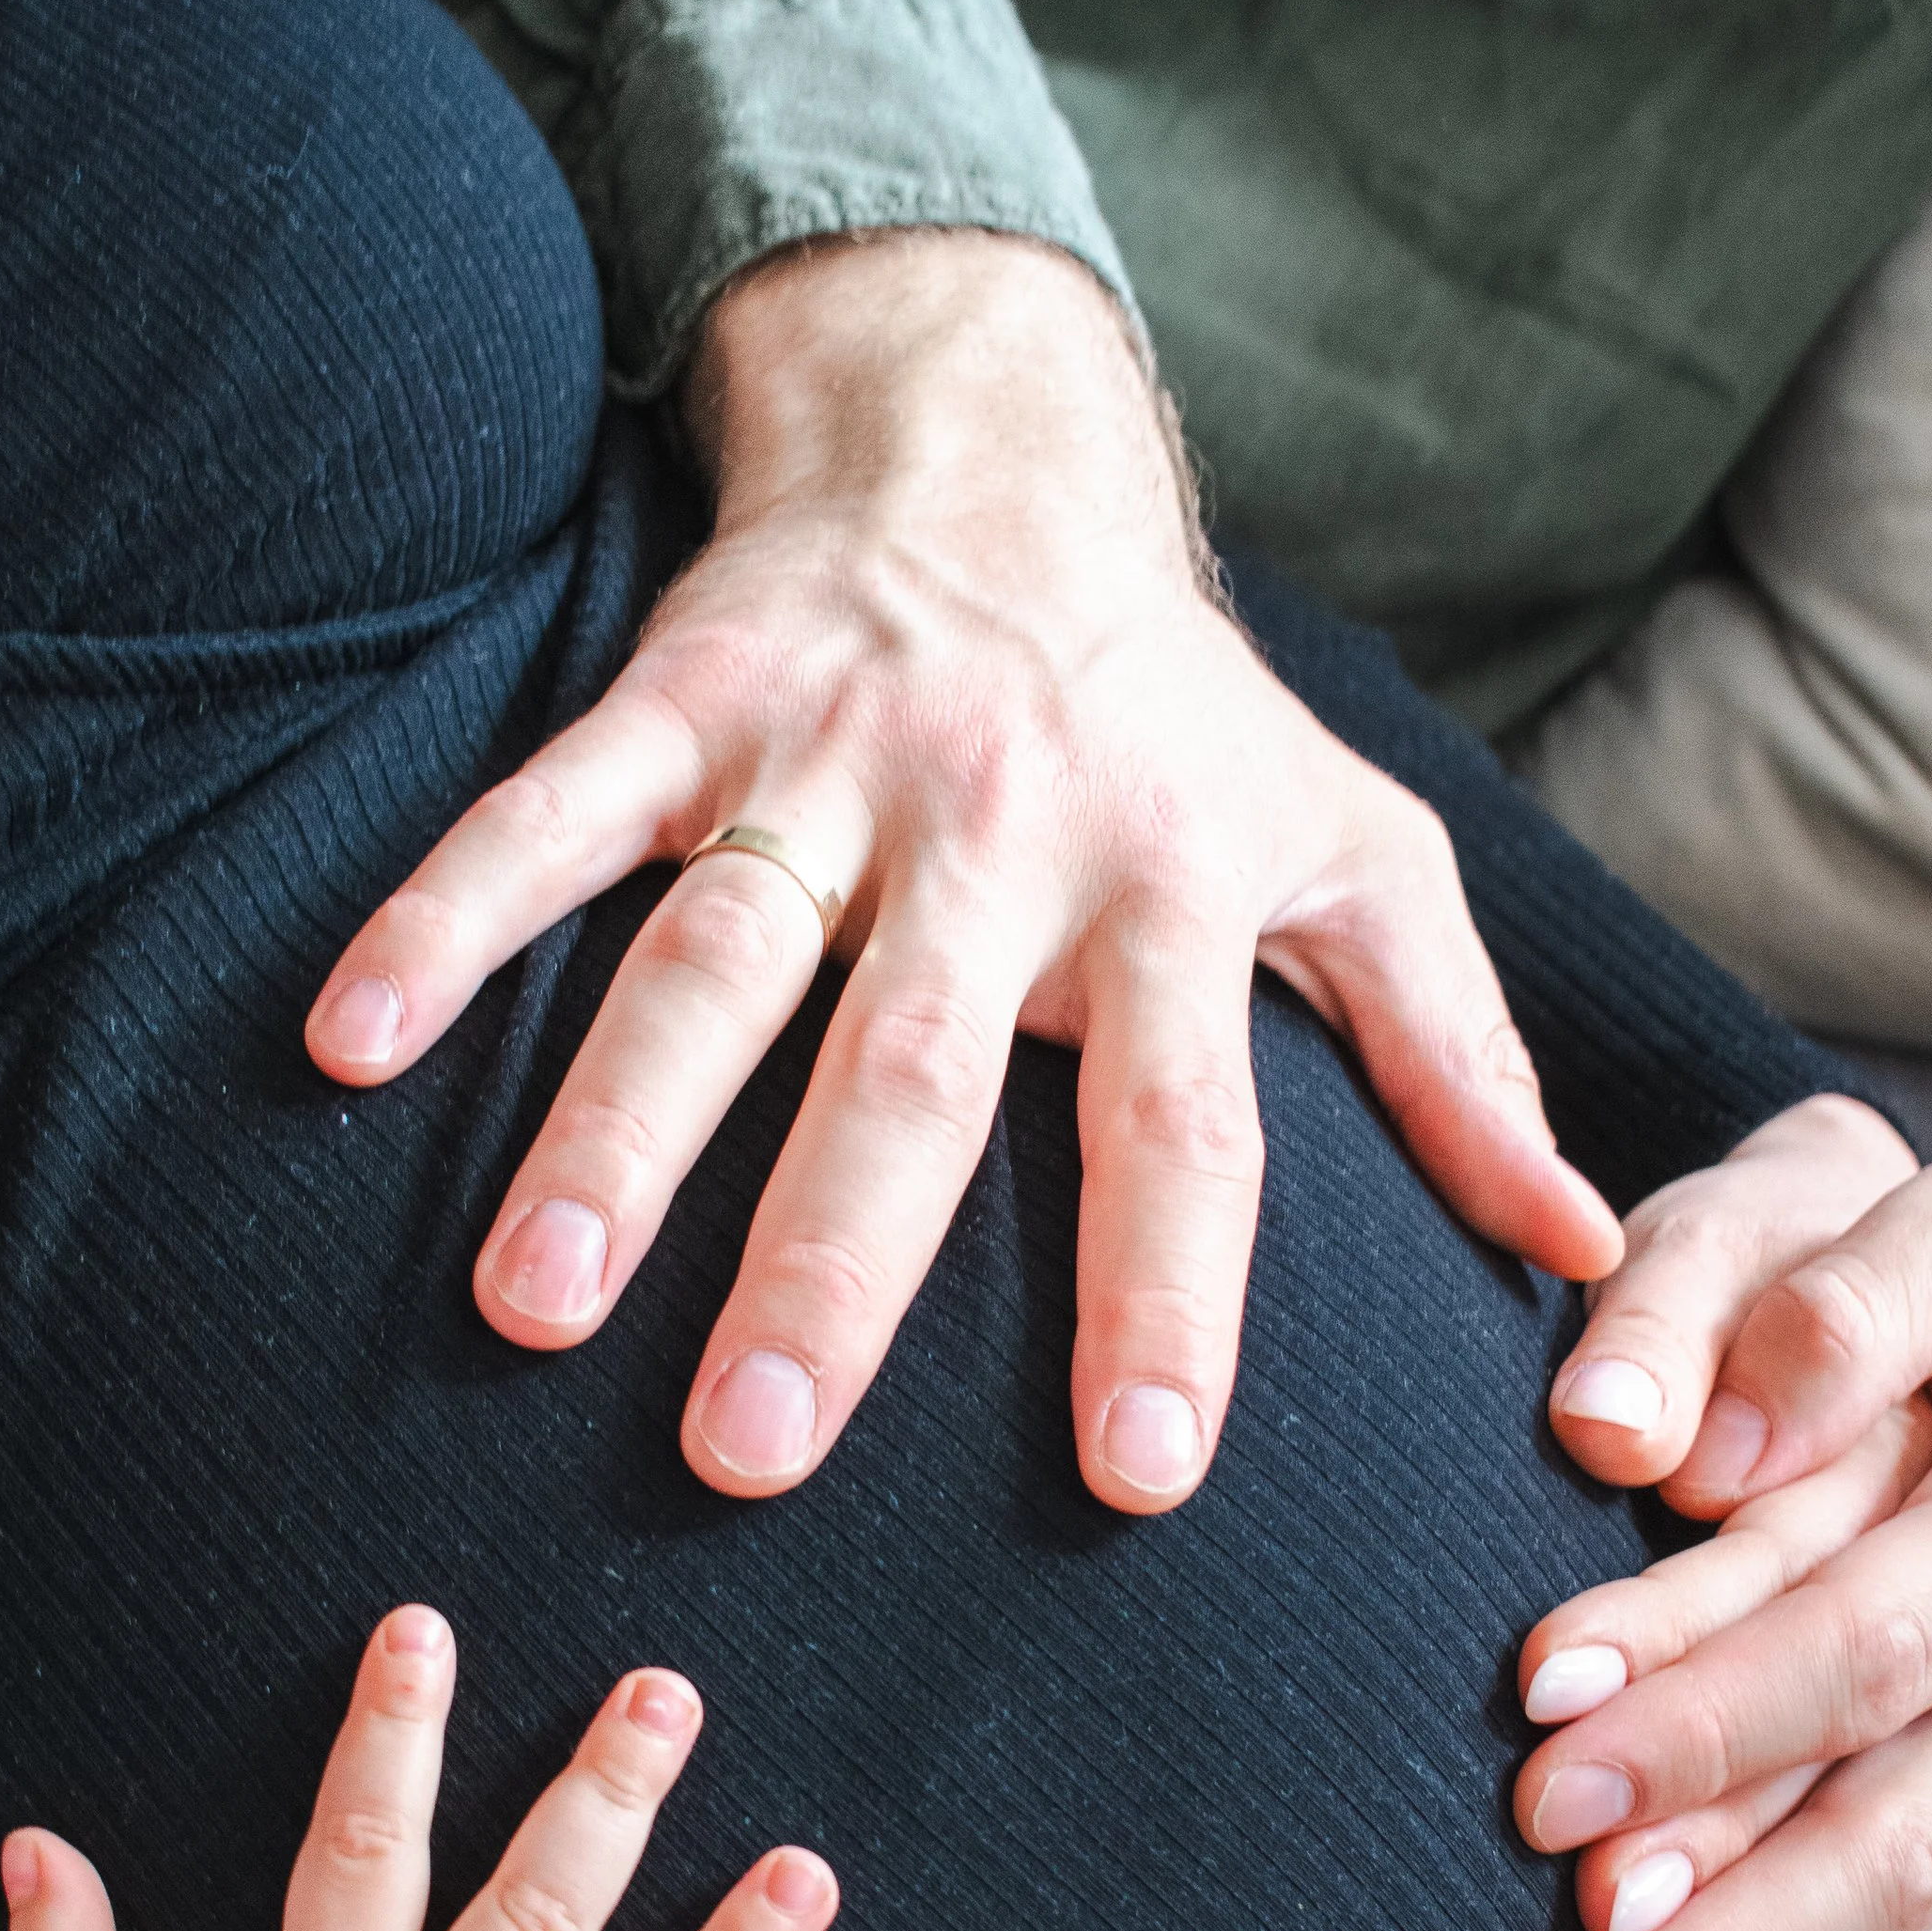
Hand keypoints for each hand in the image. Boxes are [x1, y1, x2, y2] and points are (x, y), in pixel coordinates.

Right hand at [306, 231, 1619, 1513]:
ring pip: (711, 958)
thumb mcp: (1361, 857)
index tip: (1136, 1480)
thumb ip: (1459, 1057)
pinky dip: (447, 916)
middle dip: (831, 1266)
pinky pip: (549, 813)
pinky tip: (349, 1044)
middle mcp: (999, 840)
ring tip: (528, 1302)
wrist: (1003, 449)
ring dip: (614, 1128)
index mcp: (1170, 898)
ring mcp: (826, 763)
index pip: (1182, 1126)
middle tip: (751, 1457)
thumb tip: (1582, 1258)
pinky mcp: (682, 698)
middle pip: (914, 1075)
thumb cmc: (1188, 715)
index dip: (1168, 1298)